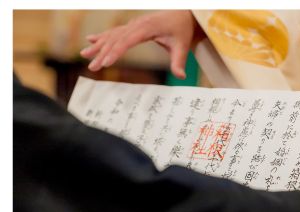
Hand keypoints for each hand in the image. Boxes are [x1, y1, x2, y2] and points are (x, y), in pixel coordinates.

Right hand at [80, 10, 202, 78]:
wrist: (182, 15)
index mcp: (147, 28)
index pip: (128, 41)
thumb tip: (181, 77)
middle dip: (103, 53)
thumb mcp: (182, 47)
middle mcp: (137, 24)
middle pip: (116, 39)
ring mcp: (133, 24)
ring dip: (98, 45)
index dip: (116, 52)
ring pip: (112, 34)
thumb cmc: (182, 30)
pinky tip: (90, 39)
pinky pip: (115, 31)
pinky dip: (103, 36)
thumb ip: (179, 62)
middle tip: (93, 67)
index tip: (107, 63)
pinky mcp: (132, 26)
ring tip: (85, 54)